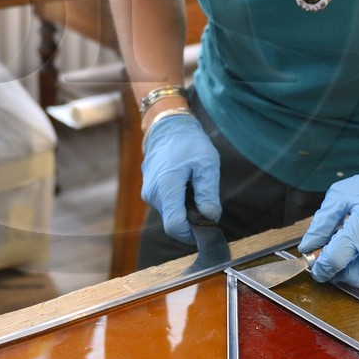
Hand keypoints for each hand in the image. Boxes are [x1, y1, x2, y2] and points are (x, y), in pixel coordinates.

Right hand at [141, 114, 220, 242]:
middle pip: (172, 222)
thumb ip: (208, 192)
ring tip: (196, 188)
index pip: (175, 226)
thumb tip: (210, 217)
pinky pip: (165, 205)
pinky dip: (178, 202)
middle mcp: (153, 193)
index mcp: (166, 186)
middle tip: (207, 204)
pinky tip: (186, 185)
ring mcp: (148, 192)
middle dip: (191, 220)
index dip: (192, 233)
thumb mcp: (206, 163)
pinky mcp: (149, 190)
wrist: (167, 126)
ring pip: (169, 214)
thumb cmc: (188, 142)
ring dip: (185, 210)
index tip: (208, 226)